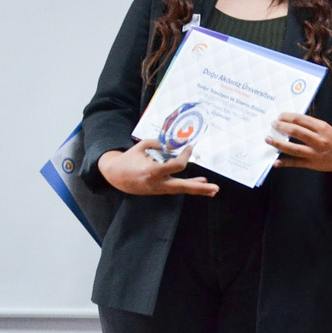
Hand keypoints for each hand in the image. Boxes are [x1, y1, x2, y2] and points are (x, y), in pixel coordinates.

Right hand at [97, 140, 218, 196]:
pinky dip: (189, 186)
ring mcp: (159, 189)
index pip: (175, 166)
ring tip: (214, 190)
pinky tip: (202, 184)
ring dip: (198, 189)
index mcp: (152, 172)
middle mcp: (157, 183)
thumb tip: (175, 142)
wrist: (115, 176)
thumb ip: (158, 144)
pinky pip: (177, 188)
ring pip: (181, 189)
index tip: (190, 147)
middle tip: (215, 188)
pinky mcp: (160, 190)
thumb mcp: (141, 147)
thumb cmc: (128, 159)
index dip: (185, 156)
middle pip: (182, 187)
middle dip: (199, 188)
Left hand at [269, 112, 331, 172]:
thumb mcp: (324, 127)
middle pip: (296, 132)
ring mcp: (314, 153)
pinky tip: (275, 161)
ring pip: (293, 148)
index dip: (288, 117)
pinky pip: (296, 163)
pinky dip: (284, 162)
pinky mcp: (312, 164)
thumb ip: (309, 124)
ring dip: (279, 143)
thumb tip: (290, 120)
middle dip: (282, 127)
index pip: (301, 120)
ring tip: (268, 139)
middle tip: (273, 124)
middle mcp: (318, 140)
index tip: (280, 116)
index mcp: (322, 128)